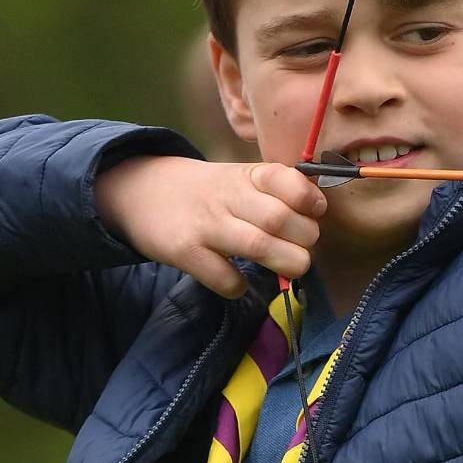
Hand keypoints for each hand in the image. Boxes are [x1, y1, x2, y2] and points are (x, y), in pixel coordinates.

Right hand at [96, 157, 325, 297]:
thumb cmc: (209, 192)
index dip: (310, 198)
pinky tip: (239, 280)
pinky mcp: (184, 251)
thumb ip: (277, 194)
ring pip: (259, 245)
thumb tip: (319, 218)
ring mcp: (205, 224)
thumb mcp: (240, 180)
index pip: (286, 178)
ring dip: (285, 262)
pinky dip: (239, 286)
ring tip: (289, 266)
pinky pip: (224, 277)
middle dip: (305, 239)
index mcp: (247, 175)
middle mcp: (227, 196)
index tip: (316, 211)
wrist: (142, 191)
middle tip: (302, 247)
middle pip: (280, 219)